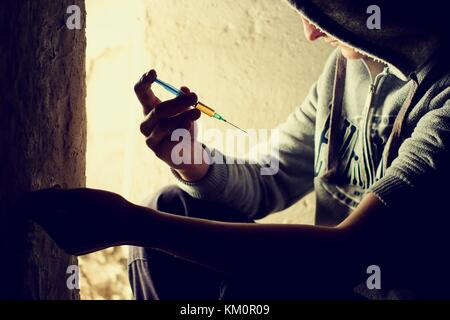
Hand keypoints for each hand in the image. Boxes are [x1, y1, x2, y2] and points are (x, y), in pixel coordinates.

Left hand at [20, 187, 154, 255]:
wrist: (134, 225)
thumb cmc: (110, 207)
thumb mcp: (82, 196)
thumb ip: (53, 198)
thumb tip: (28, 199)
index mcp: (62, 232)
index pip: (37, 211)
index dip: (44, 196)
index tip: (60, 187)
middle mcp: (63, 243)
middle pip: (45, 217)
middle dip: (55, 203)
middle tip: (74, 194)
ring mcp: (71, 247)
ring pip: (56, 222)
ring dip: (64, 209)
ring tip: (84, 204)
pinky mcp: (79, 247)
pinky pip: (67, 229)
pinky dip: (73, 218)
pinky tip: (89, 214)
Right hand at [134, 70, 201, 168]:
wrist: (187, 152)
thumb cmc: (184, 126)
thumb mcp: (186, 110)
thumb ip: (184, 99)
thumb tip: (184, 89)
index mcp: (149, 107)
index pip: (141, 92)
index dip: (144, 82)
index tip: (153, 72)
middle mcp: (146, 122)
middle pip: (158, 109)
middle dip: (178, 102)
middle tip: (195, 96)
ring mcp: (149, 137)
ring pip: (166, 124)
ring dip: (184, 116)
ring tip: (197, 113)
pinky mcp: (156, 150)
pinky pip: (171, 137)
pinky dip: (183, 130)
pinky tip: (189, 126)